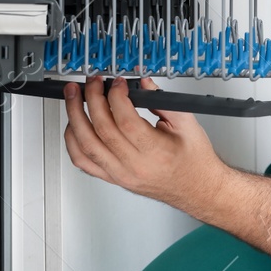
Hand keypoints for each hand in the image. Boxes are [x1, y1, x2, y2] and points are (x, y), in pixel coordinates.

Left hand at [62, 77, 226, 210]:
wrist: (198, 189)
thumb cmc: (195, 162)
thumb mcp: (187, 124)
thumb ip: (162, 100)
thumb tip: (142, 82)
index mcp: (156, 153)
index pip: (126, 121)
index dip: (117, 96)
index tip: (119, 83)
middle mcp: (134, 167)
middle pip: (102, 130)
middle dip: (92, 99)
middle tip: (93, 83)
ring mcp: (120, 175)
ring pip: (85, 146)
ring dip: (75, 117)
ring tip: (73, 97)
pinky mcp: (113, 179)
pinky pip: (83, 161)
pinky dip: (73, 141)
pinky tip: (74, 124)